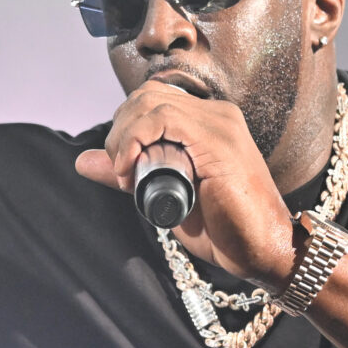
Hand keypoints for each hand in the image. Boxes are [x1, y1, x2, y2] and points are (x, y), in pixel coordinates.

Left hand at [75, 81, 296, 289]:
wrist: (263, 251)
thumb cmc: (223, 229)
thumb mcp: (163, 195)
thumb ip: (130, 173)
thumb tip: (83, 161)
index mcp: (208, 121)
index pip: (151, 100)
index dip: (124, 128)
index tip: (121, 169)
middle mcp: (216, 114)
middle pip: (146, 95)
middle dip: (119, 131)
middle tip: (121, 173)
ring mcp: (219, 123)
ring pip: (149, 102)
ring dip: (124, 138)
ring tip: (126, 176)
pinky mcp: (218, 140)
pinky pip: (163, 118)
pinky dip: (135, 140)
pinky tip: (130, 170)